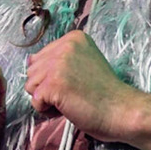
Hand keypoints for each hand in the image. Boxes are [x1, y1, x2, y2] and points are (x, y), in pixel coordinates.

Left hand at [24, 31, 140, 141]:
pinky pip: (35, 101)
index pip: (41, 57)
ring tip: (70, 100)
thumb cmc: (104, 92)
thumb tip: (29, 60)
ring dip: (47, 99)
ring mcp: (58, 65)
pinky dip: (47, 110)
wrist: (121, 110)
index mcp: (73, 38)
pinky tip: (68, 107)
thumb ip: (58, 59)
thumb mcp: (82, 64)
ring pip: (30, 85)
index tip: (76, 81)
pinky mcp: (53, 84)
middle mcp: (64, 47)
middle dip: (47, 86)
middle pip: (32, 70)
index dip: (53, 75)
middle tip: (73, 93)